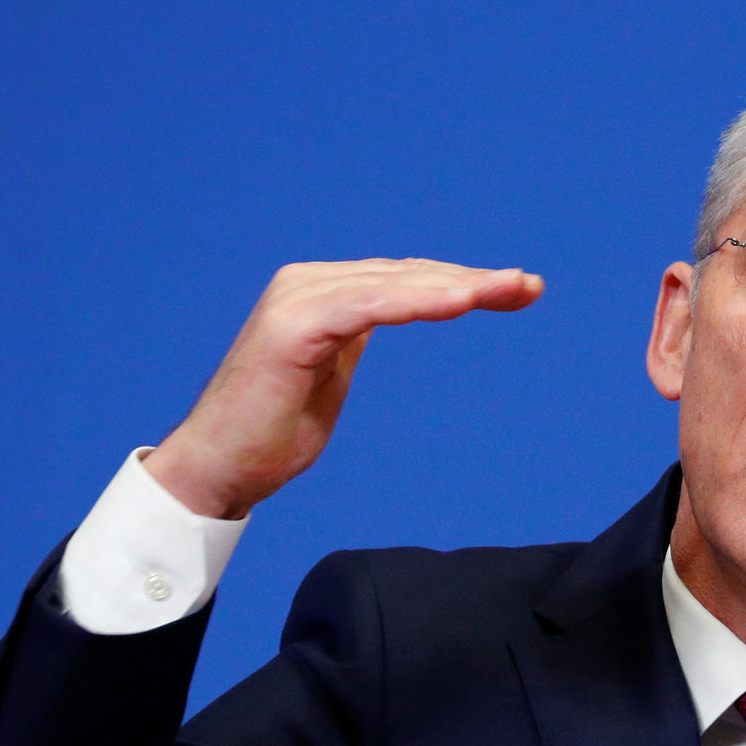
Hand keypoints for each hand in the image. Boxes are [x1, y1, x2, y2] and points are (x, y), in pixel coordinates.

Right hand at [144, 258, 543, 518]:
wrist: (216, 470)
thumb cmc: (270, 432)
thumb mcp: (330, 373)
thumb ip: (357, 337)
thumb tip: (395, 314)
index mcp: (320, 293)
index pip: (405, 279)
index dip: (461, 282)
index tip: (515, 290)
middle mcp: (308, 284)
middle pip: (409, 274)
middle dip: (473, 279)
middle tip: (530, 285)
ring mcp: (298, 299)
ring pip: (397, 283)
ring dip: (459, 285)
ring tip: (511, 288)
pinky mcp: (294, 324)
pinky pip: (370, 305)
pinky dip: (419, 301)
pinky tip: (463, 301)